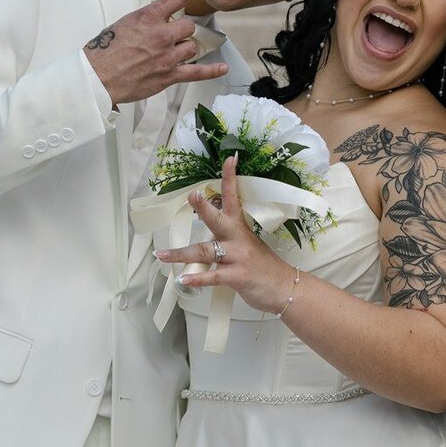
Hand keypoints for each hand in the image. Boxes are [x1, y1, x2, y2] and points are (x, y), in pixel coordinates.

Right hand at [84, 0, 228, 104]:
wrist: (98, 77)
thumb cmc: (105, 51)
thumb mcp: (125, 23)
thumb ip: (148, 20)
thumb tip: (161, 21)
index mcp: (149, 17)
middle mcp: (161, 35)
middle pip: (189, 27)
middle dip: (181, 31)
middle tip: (167, 37)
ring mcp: (167, 56)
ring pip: (192, 47)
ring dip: (184, 49)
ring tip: (166, 54)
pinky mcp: (169, 76)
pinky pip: (197, 72)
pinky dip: (211, 71)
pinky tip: (221, 68)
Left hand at [157, 155, 298, 314]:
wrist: (284, 287)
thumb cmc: (263, 267)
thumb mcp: (247, 246)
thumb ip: (227, 239)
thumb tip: (206, 237)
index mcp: (240, 228)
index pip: (234, 198)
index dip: (231, 178)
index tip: (229, 159)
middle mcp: (238, 239)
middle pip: (218, 220)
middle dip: (204, 208)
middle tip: (192, 195)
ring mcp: (237, 257)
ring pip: (206, 251)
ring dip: (181, 253)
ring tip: (161, 254)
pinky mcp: (237, 276)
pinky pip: (213, 276)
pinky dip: (197, 279)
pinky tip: (183, 280)